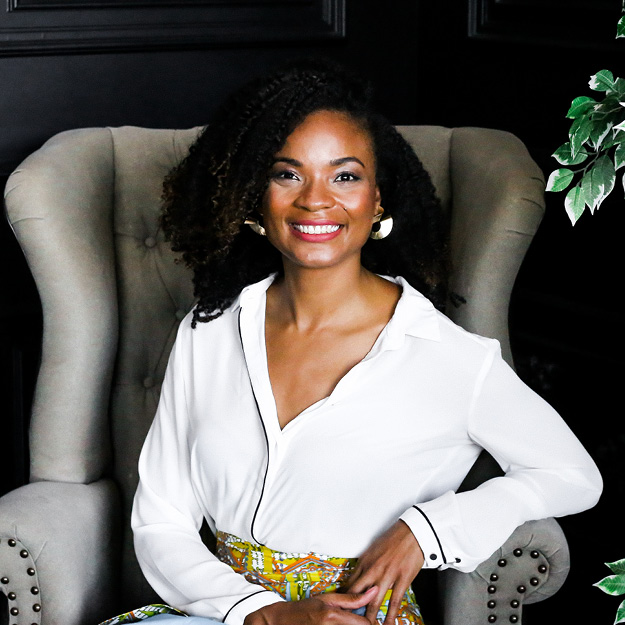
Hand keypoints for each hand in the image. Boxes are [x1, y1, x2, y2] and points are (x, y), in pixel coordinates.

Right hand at [243, 586, 377, 624]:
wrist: (278, 622)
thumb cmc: (302, 609)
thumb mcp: (326, 599)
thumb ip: (351, 599)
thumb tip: (373, 591)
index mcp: (332, 616)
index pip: (365, 624)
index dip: (369, 622)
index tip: (366, 619)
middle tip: (354, 621)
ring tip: (343, 623)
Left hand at [343, 520, 423, 624]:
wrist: (412, 531)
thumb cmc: (394, 538)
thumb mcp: (374, 549)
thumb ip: (366, 565)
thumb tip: (359, 577)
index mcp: (365, 561)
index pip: (349, 584)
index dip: (343, 598)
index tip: (340, 608)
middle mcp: (373, 569)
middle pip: (357, 594)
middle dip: (351, 609)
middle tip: (348, 620)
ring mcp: (387, 575)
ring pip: (373, 601)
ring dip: (369, 617)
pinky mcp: (401, 579)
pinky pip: (394, 601)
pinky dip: (390, 615)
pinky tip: (388, 624)